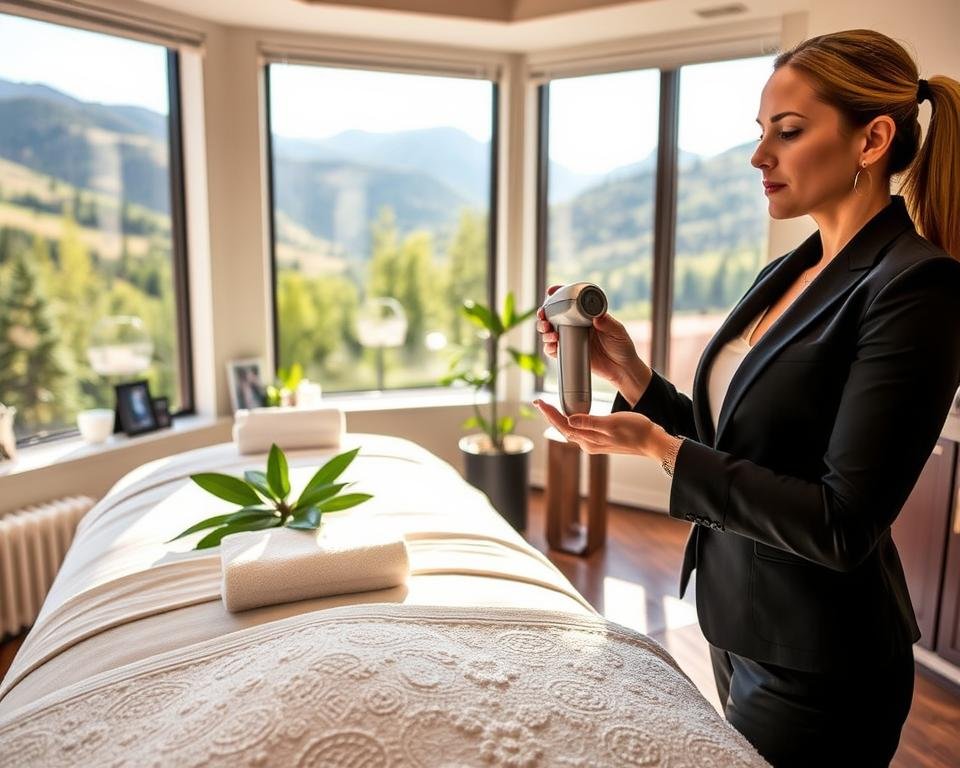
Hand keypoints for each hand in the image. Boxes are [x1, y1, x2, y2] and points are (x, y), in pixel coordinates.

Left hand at [532, 398, 660, 456]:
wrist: (652, 441)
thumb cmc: (635, 431)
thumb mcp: (612, 423)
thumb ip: (590, 422)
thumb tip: (569, 420)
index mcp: (589, 440)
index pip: (563, 425)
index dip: (550, 414)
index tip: (540, 402)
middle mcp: (588, 443)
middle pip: (563, 428)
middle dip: (550, 415)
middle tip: (538, 402)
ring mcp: (594, 443)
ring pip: (570, 430)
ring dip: (558, 418)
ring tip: (548, 407)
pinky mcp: (600, 440)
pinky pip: (579, 431)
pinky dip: (570, 421)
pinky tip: (569, 416)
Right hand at [536, 285, 650, 400]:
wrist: (621, 368)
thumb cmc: (622, 346)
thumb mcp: (617, 332)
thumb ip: (608, 323)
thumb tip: (597, 317)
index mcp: (586, 316)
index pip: (569, 302)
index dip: (557, 295)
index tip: (550, 292)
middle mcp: (576, 326)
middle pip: (553, 316)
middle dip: (544, 315)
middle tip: (543, 317)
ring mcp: (571, 340)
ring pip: (550, 332)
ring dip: (544, 332)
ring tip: (550, 334)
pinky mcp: (569, 353)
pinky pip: (554, 350)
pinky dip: (548, 348)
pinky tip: (551, 346)